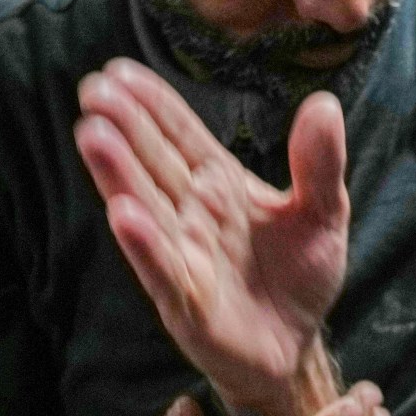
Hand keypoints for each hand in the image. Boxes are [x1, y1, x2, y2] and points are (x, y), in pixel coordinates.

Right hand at [75, 58, 350, 415]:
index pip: (181, 136)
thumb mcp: (324, 212)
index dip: (153, 104)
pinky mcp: (187, 303)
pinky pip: (164, 270)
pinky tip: (124, 215)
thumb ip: (320, 163)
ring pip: (147, 209)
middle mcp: (192, 215)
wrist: (299, 346)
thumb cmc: (300, 275)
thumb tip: (324, 103)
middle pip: (154, 164)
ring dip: (118, 174)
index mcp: (220, 185)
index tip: (119, 70)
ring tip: (92, 135)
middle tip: (93, 89)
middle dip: (124, 128)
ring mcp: (184, 257)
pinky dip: (146, 245)